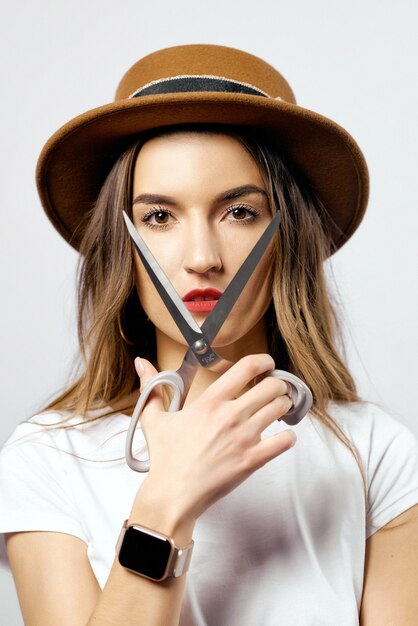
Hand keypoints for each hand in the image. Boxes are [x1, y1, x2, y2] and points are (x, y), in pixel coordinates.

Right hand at [133, 354, 295, 522]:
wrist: (173, 494)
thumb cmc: (165, 458)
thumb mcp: (154, 418)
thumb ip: (151, 386)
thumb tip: (141, 363)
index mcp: (210, 401)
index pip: (246, 368)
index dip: (263, 361)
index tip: (267, 364)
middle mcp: (230, 415)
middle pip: (271, 387)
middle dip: (278, 385)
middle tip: (276, 389)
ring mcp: (244, 437)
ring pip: (279, 409)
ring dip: (284, 406)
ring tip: (279, 409)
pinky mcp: (252, 459)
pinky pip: (284, 442)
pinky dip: (288, 437)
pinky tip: (282, 437)